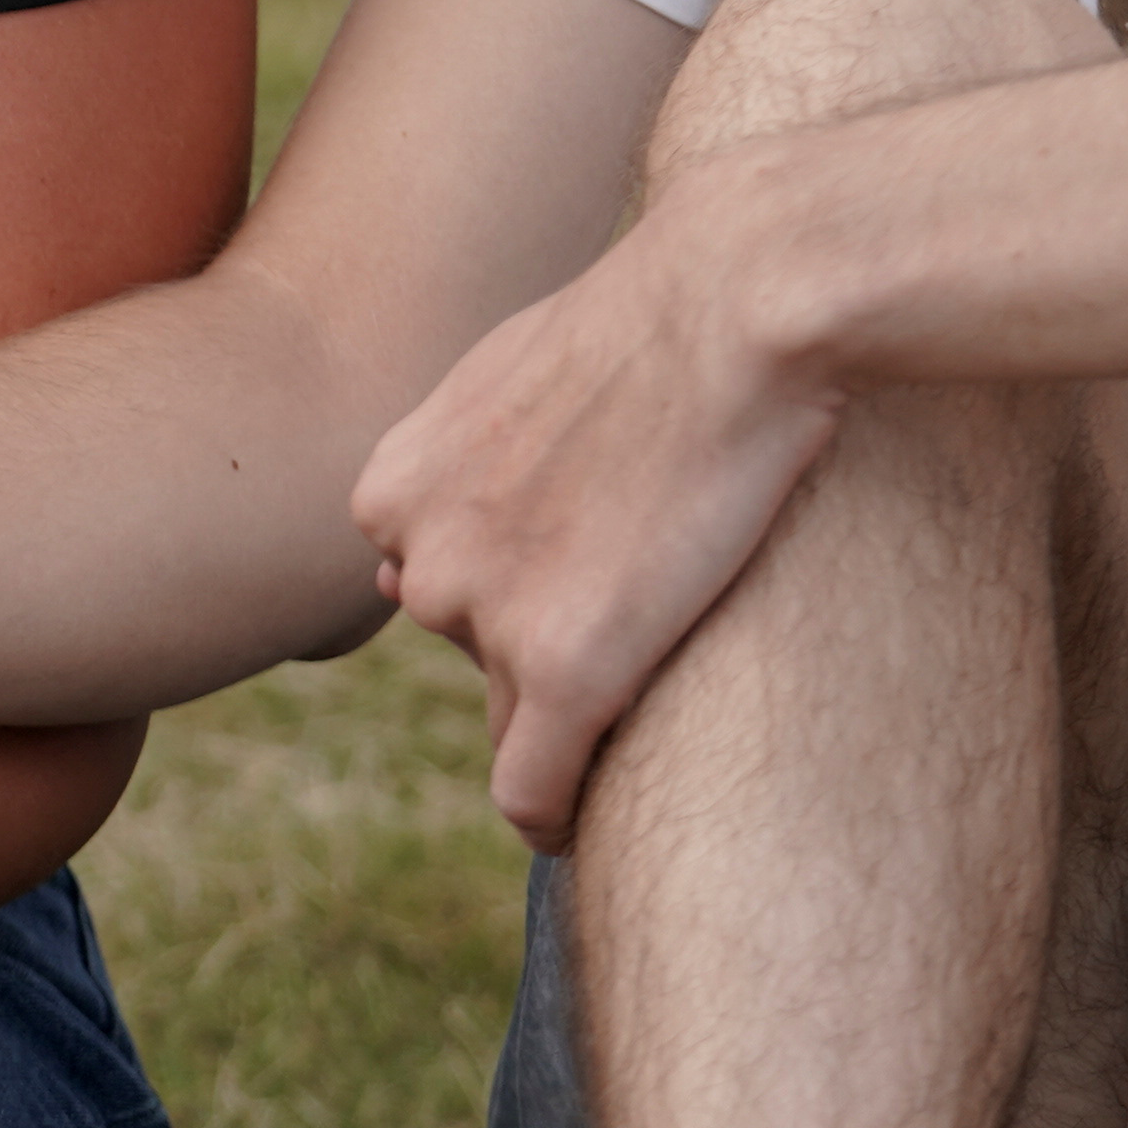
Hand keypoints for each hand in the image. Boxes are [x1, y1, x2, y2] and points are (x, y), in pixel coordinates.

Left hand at [352, 187, 845, 849]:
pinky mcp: (563, 666)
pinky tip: (577, 830)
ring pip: (514, 713)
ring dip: (579, 696)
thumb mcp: (512, 376)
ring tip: (676, 630)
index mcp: (392, 488)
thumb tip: (405, 568)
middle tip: (649, 587)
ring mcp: (483, 614)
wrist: (735, 298)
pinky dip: (552, 816)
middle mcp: (416, 556)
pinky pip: (532, 788)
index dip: (512, 589)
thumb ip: (460, 466)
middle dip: (544, 638)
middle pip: (472, 651)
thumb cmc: (653, 318)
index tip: (582, 582)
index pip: (432, 588)